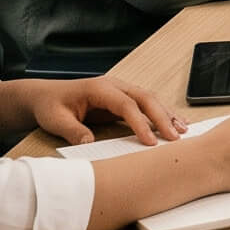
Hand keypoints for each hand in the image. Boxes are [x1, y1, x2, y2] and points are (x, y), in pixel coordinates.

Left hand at [15, 74, 186, 145]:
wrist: (46, 96)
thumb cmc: (51, 106)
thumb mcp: (55, 120)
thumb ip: (72, 131)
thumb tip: (89, 143)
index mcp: (99, 88)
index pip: (126, 104)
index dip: (140, 122)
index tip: (150, 142)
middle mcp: (114, 86)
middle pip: (145, 98)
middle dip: (162, 117)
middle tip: (175, 137)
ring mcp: (120, 91)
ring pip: (150, 100)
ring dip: (166, 115)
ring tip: (183, 131)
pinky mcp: (122, 100)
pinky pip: (146, 105)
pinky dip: (161, 114)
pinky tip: (174, 124)